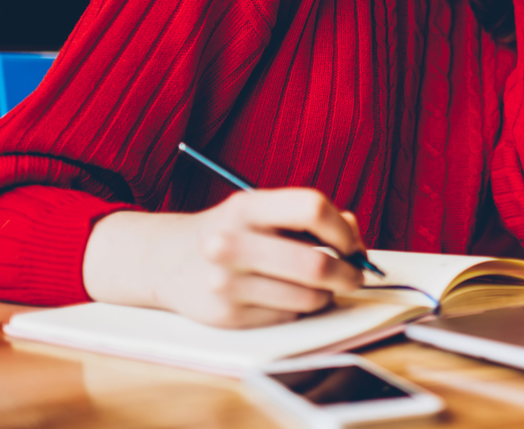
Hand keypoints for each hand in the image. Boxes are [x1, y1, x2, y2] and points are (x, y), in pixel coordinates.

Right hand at [84, 188, 366, 327]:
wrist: (169, 260)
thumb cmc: (234, 232)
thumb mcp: (263, 211)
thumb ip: (311, 218)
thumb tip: (354, 237)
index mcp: (247, 207)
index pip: (312, 208)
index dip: (343, 230)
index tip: (351, 243)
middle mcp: (231, 243)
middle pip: (316, 264)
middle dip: (349, 274)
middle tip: (354, 275)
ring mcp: (226, 283)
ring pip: (309, 297)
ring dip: (325, 294)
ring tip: (315, 285)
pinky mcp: (228, 316)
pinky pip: (290, 317)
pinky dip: (299, 309)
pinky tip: (284, 296)